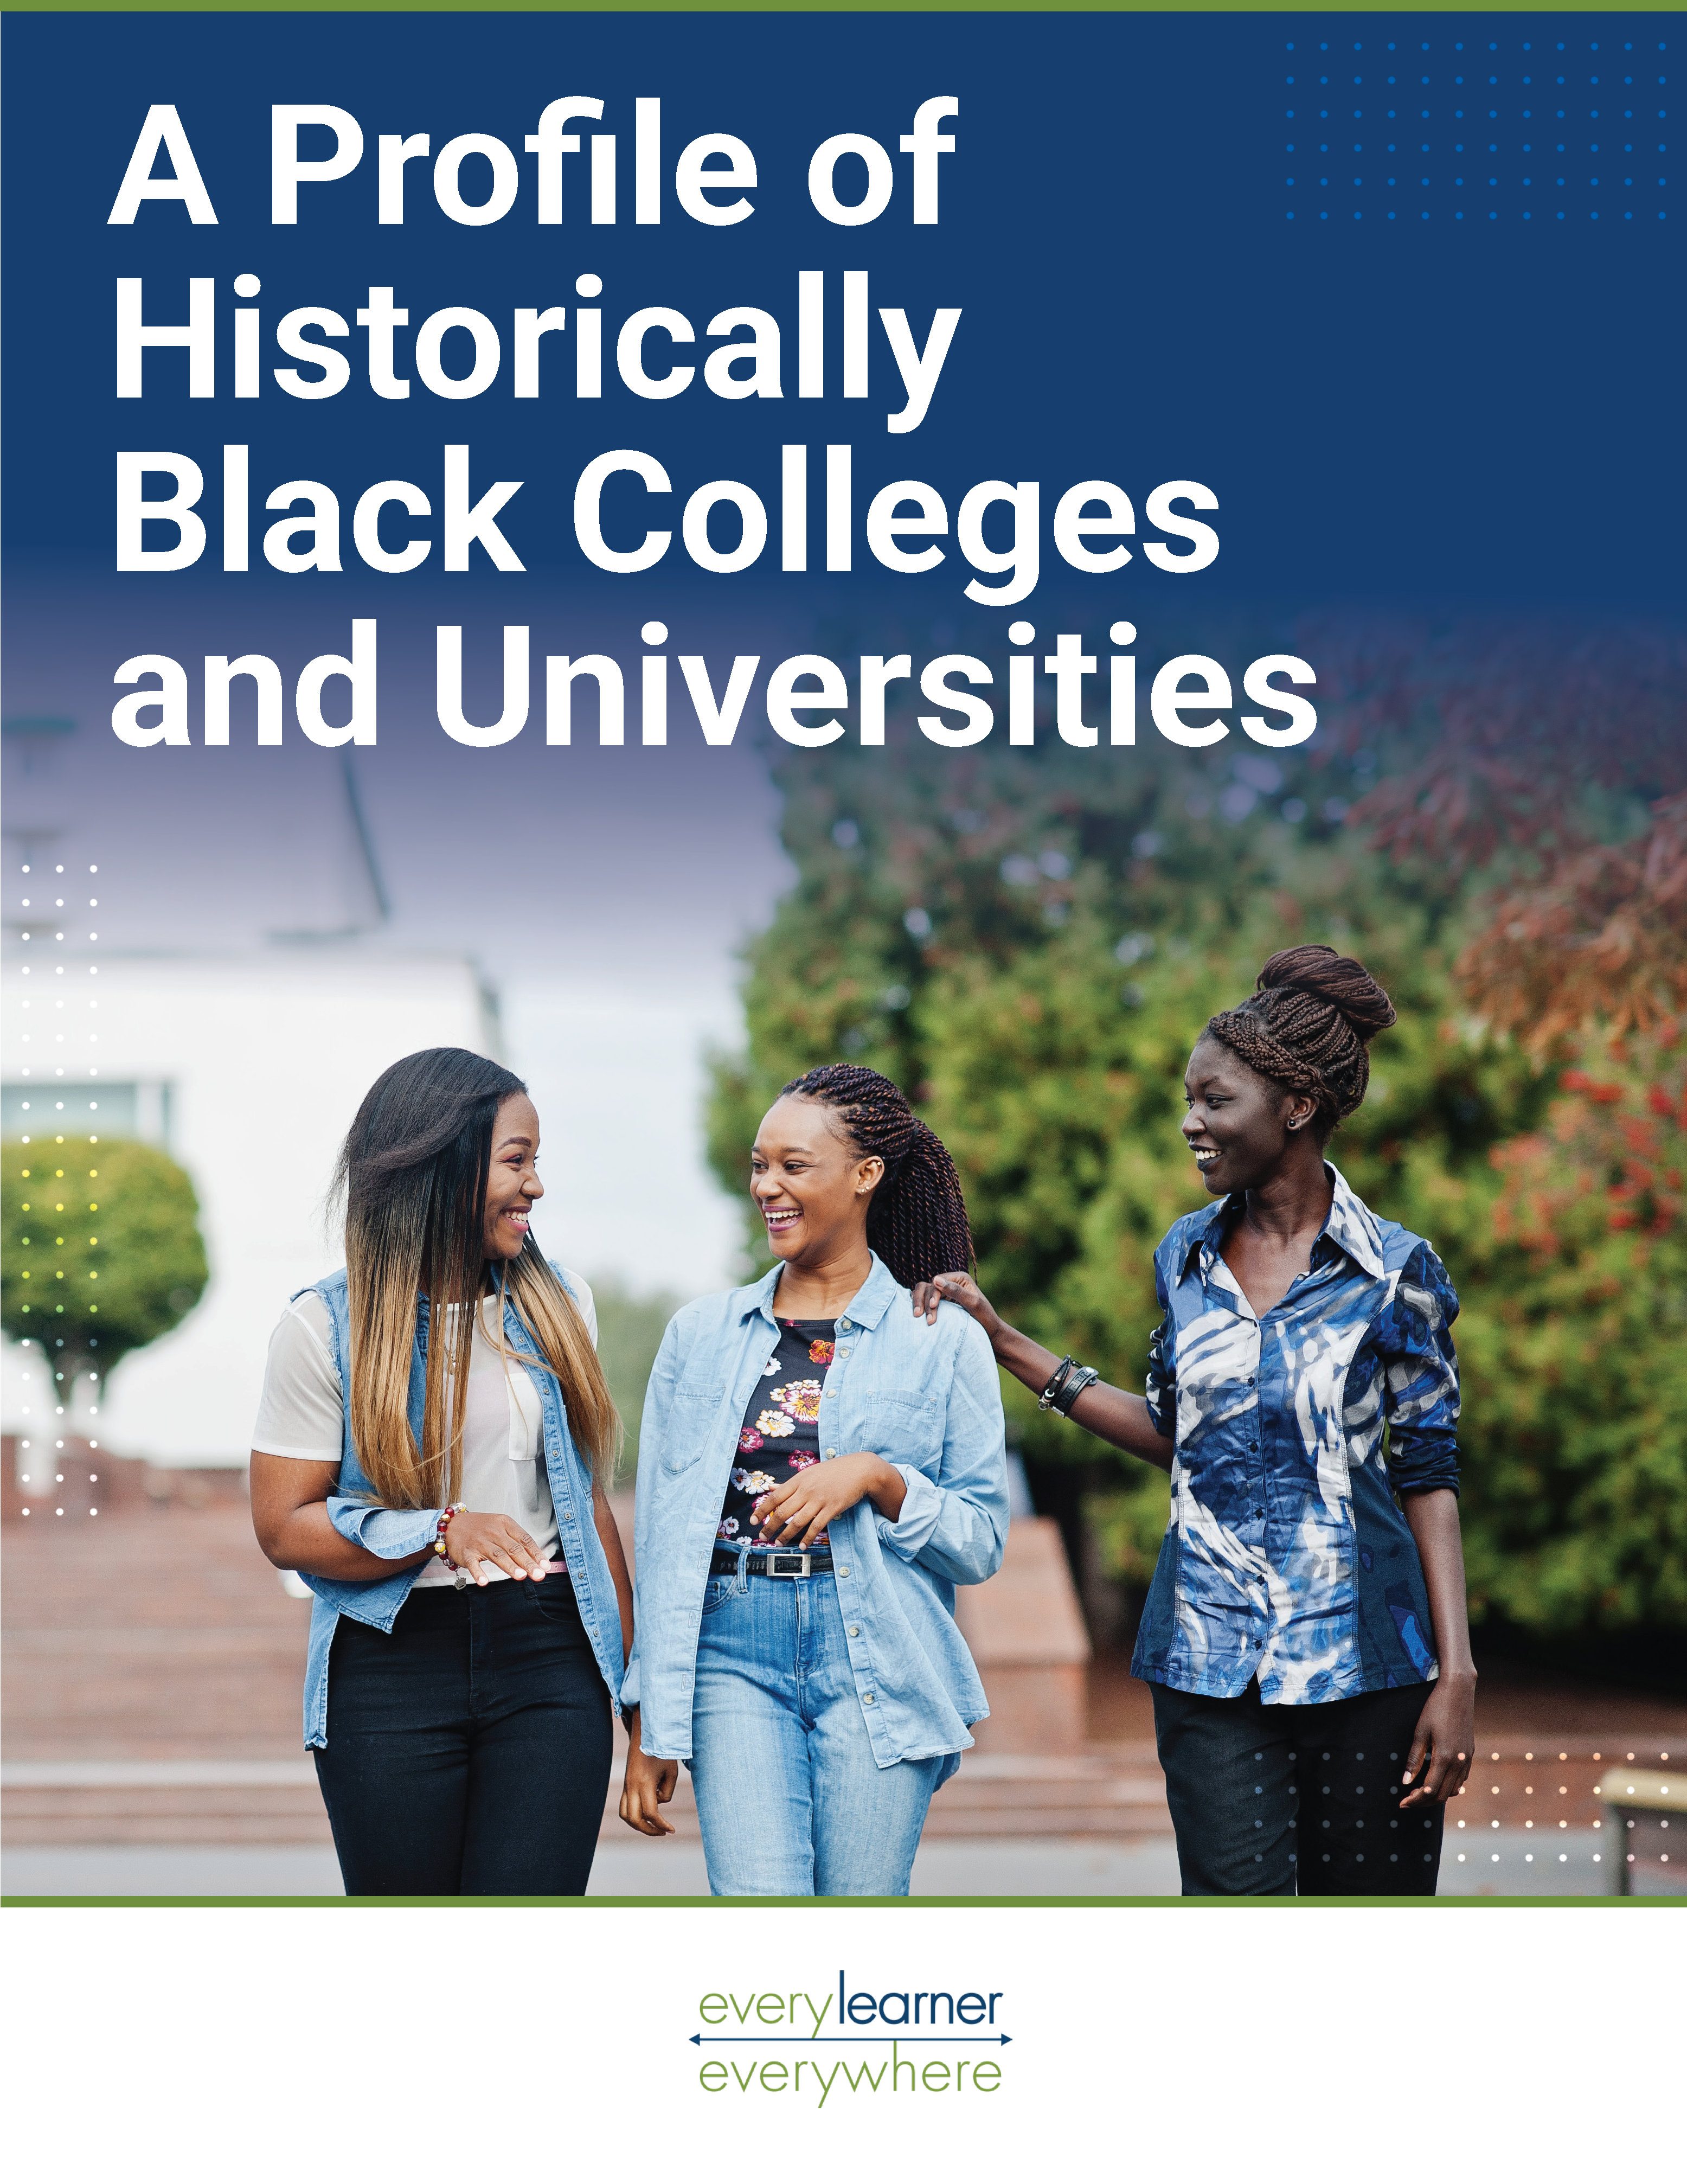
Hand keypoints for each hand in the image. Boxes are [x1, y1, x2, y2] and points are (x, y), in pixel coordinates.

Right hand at [441, 1509, 547, 1585]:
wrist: (453, 1524)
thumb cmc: (481, 1528)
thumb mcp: (501, 1527)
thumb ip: (516, 1541)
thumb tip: (536, 1559)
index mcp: (505, 1524)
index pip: (524, 1539)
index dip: (536, 1553)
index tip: (545, 1566)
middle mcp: (493, 1531)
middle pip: (513, 1548)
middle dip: (527, 1563)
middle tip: (538, 1575)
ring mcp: (479, 1542)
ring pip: (497, 1555)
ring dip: (510, 1566)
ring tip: (521, 1576)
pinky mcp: (466, 1552)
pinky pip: (473, 1564)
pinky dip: (478, 1573)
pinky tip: (485, 1582)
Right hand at [620, 1717, 677, 1836]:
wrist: (645, 1734)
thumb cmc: (661, 1751)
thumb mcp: (671, 1772)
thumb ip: (666, 1793)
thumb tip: (659, 1804)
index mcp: (644, 1783)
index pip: (651, 1813)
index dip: (662, 1825)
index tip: (672, 1830)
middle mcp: (632, 1786)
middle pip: (634, 1819)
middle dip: (648, 1830)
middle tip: (663, 1832)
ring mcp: (626, 1786)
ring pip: (625, 1815)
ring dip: (638, 1825)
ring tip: (654, 1827)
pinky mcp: (626, 1785)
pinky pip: (624, 1806)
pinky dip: (633, 1815)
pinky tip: (647, 1814)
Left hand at [752, 1452, 903, 1545]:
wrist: (859, 1470)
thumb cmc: (833, 1471)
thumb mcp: (809, 1472)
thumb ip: (790, 1483)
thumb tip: (771, 1488)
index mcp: (799, 1480)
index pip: (775, 1497)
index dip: (762, 1510)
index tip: (753, 1520)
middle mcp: (807, 1490)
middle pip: (783, 1511)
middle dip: (770, 1526)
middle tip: (763, 1537)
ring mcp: (820, 1500)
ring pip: (798, 1521)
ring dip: (786, 1535)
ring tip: (778, 1543)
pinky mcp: (832, 1508)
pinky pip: (817, 1526)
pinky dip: (808, 1538)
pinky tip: (802, 1545)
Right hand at [909, 1269, 1003, 1335]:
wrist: (990, 1332)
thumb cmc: (985, 1317)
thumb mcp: (973, 1303)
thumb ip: (956, 1291)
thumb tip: (935, 1279)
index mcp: (960, 1278)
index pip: (937, 1281)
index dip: (932, 1293)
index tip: (933, 1306)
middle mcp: (951, 1283)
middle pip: (927, 1286)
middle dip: (923, 1300)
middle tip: (918, 1315)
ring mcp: (945, 1293)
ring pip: (923, 1293)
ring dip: (919, 1303)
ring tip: (917, 1317)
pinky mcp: (941, 1304)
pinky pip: (925, 1301)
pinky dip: (920, 1306)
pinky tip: (917, 1315)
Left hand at [1400, 1672, 1476, 1806]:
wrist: (1458, 1692)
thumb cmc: (1435, 1709)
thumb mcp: (1420, 1732)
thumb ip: (1414, 1759)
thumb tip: (1405, 1782)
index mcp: (1445, 1758)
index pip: (1429, 1790)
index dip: (1415, 1800)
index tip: (1402, 1803)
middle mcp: (1459, 1763)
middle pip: (1441, 1795)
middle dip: (1423, 1802)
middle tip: (1408, 1801)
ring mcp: (1467, 1759)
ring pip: (1453, 1790)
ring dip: (1436, 1795)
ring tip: (1419, 1792)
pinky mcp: (1470, 1754)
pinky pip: (1460, 1779)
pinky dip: (1448, 1786)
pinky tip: (1435, 1780)